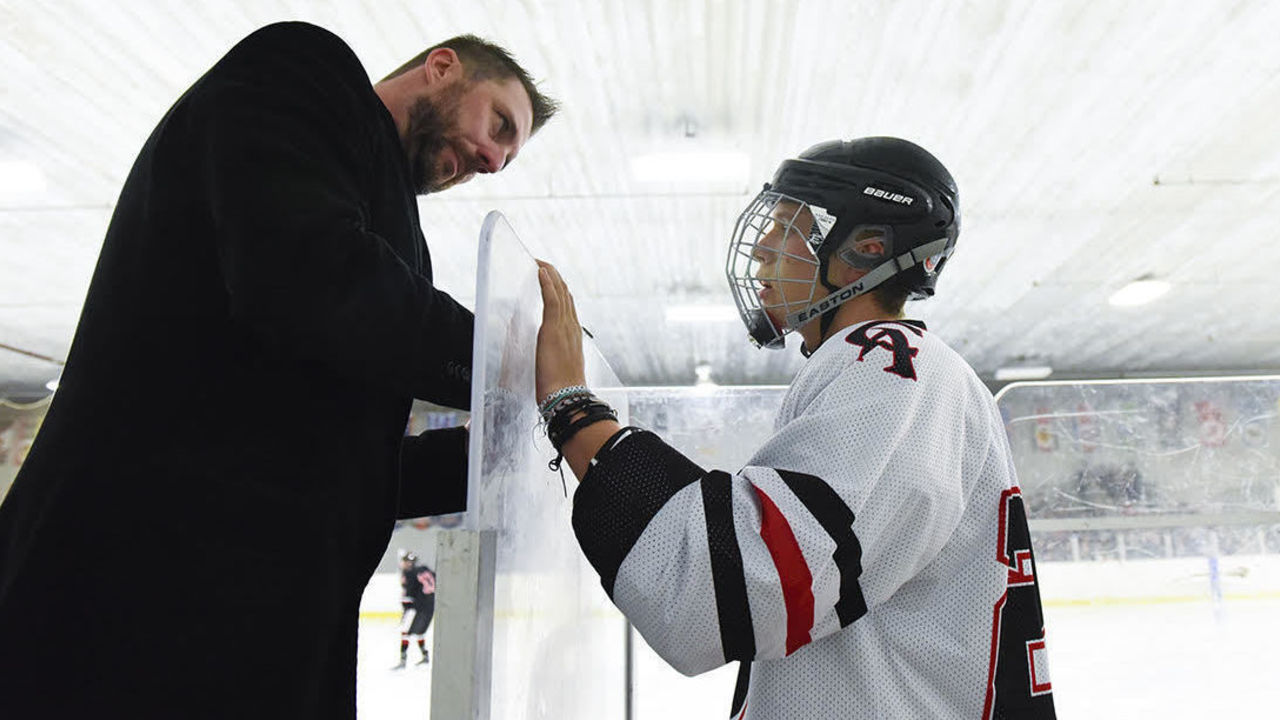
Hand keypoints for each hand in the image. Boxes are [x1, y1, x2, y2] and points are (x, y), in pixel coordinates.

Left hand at [535, 260, 586, 402]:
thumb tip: (546, 354)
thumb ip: (553, 354)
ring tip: (540, 261)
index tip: (548, 277)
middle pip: (565, 293)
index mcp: (573, 334)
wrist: (567, 398)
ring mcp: (565, 326)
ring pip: (560, 292)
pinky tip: (540, 270)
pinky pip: (552, 299)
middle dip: (554, 276)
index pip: (567, 305)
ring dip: (549, 273)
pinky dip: (547, 282)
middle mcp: (572, 327)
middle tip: (541, 263)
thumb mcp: (557, 366)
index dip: (558, 288)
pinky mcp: (554, 329)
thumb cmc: (561, 389)